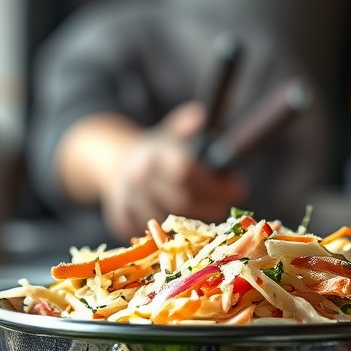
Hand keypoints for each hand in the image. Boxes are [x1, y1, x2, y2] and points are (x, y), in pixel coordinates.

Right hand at [99, 102, 246, 241]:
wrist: (113, 162)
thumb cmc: (157, 151)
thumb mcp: (171, 132)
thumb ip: (189, 125)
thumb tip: (203, 115)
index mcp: (155, 152)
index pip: (185, 170)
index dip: (215, 182)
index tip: (236, 187)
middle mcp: (139, 175)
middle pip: (181, 201)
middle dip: (210, 206)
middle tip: (224, 206)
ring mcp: (127, 198)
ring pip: (169, 222)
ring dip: (192, 222)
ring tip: (203, 212)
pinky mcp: (119, 217)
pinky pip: (149, 235)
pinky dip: (166, 233)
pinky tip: (175, 223)